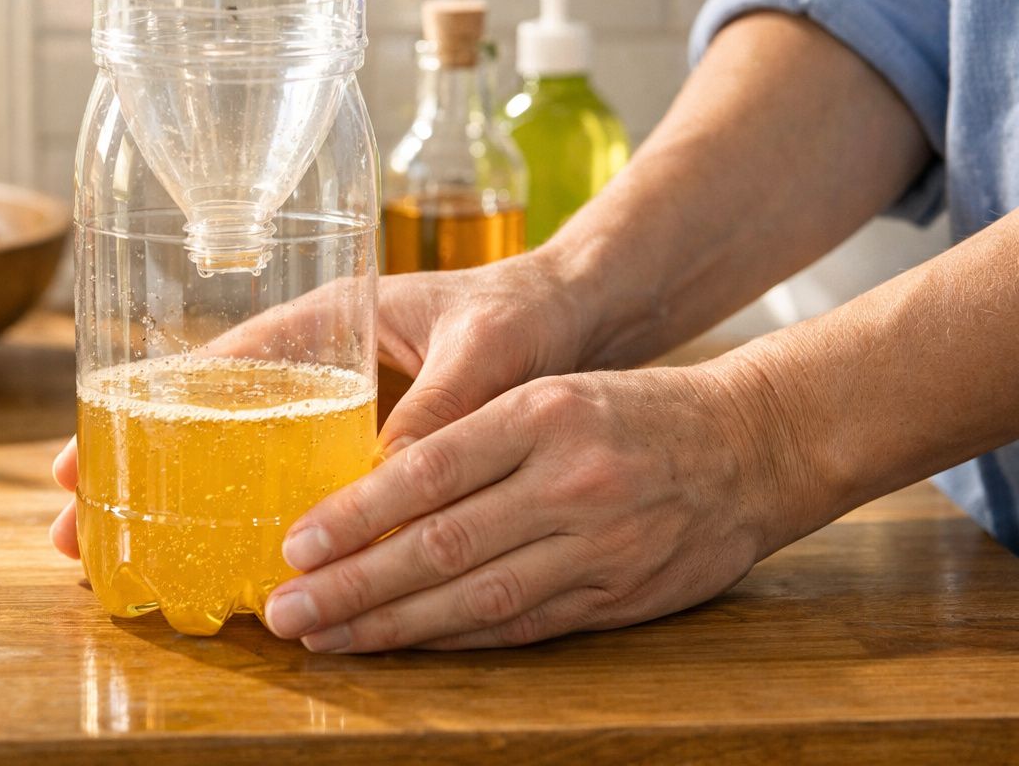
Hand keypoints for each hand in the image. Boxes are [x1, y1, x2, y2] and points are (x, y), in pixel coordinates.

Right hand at [50, 251, 591, 557]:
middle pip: (205, 417)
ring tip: (113, 552)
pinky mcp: (360, 439)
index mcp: (328, 316)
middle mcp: (316, 357)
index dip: (146, 413)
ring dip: (177, 500)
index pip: (218, 365)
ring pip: (237, 454)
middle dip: (135, 469)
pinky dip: (248, 515)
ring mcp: (333, 402)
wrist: (579, 313)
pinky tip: (217, 561)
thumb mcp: (487, 352)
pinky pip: (290, 480)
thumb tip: (380, 486)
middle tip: (70, 525)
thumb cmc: (530, 311)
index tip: (81, 454)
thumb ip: (438, 410)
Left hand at [262, 364, 797, 650]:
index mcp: (542, 415)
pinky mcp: (618, 597)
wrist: (754, 444)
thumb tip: (372, 487)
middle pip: (440, 544)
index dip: (355, 514)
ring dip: (391, 626)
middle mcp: (568, 482)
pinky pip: (522, 626)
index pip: (429, 470)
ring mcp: (597, 547)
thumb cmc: (635, 410)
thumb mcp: (552, 393)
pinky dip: (455, 639)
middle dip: (353, 584)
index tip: (295, 543)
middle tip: (285, 607)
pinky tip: (403, 648)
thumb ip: (469, 436)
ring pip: (475, 596)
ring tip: (326, 636)